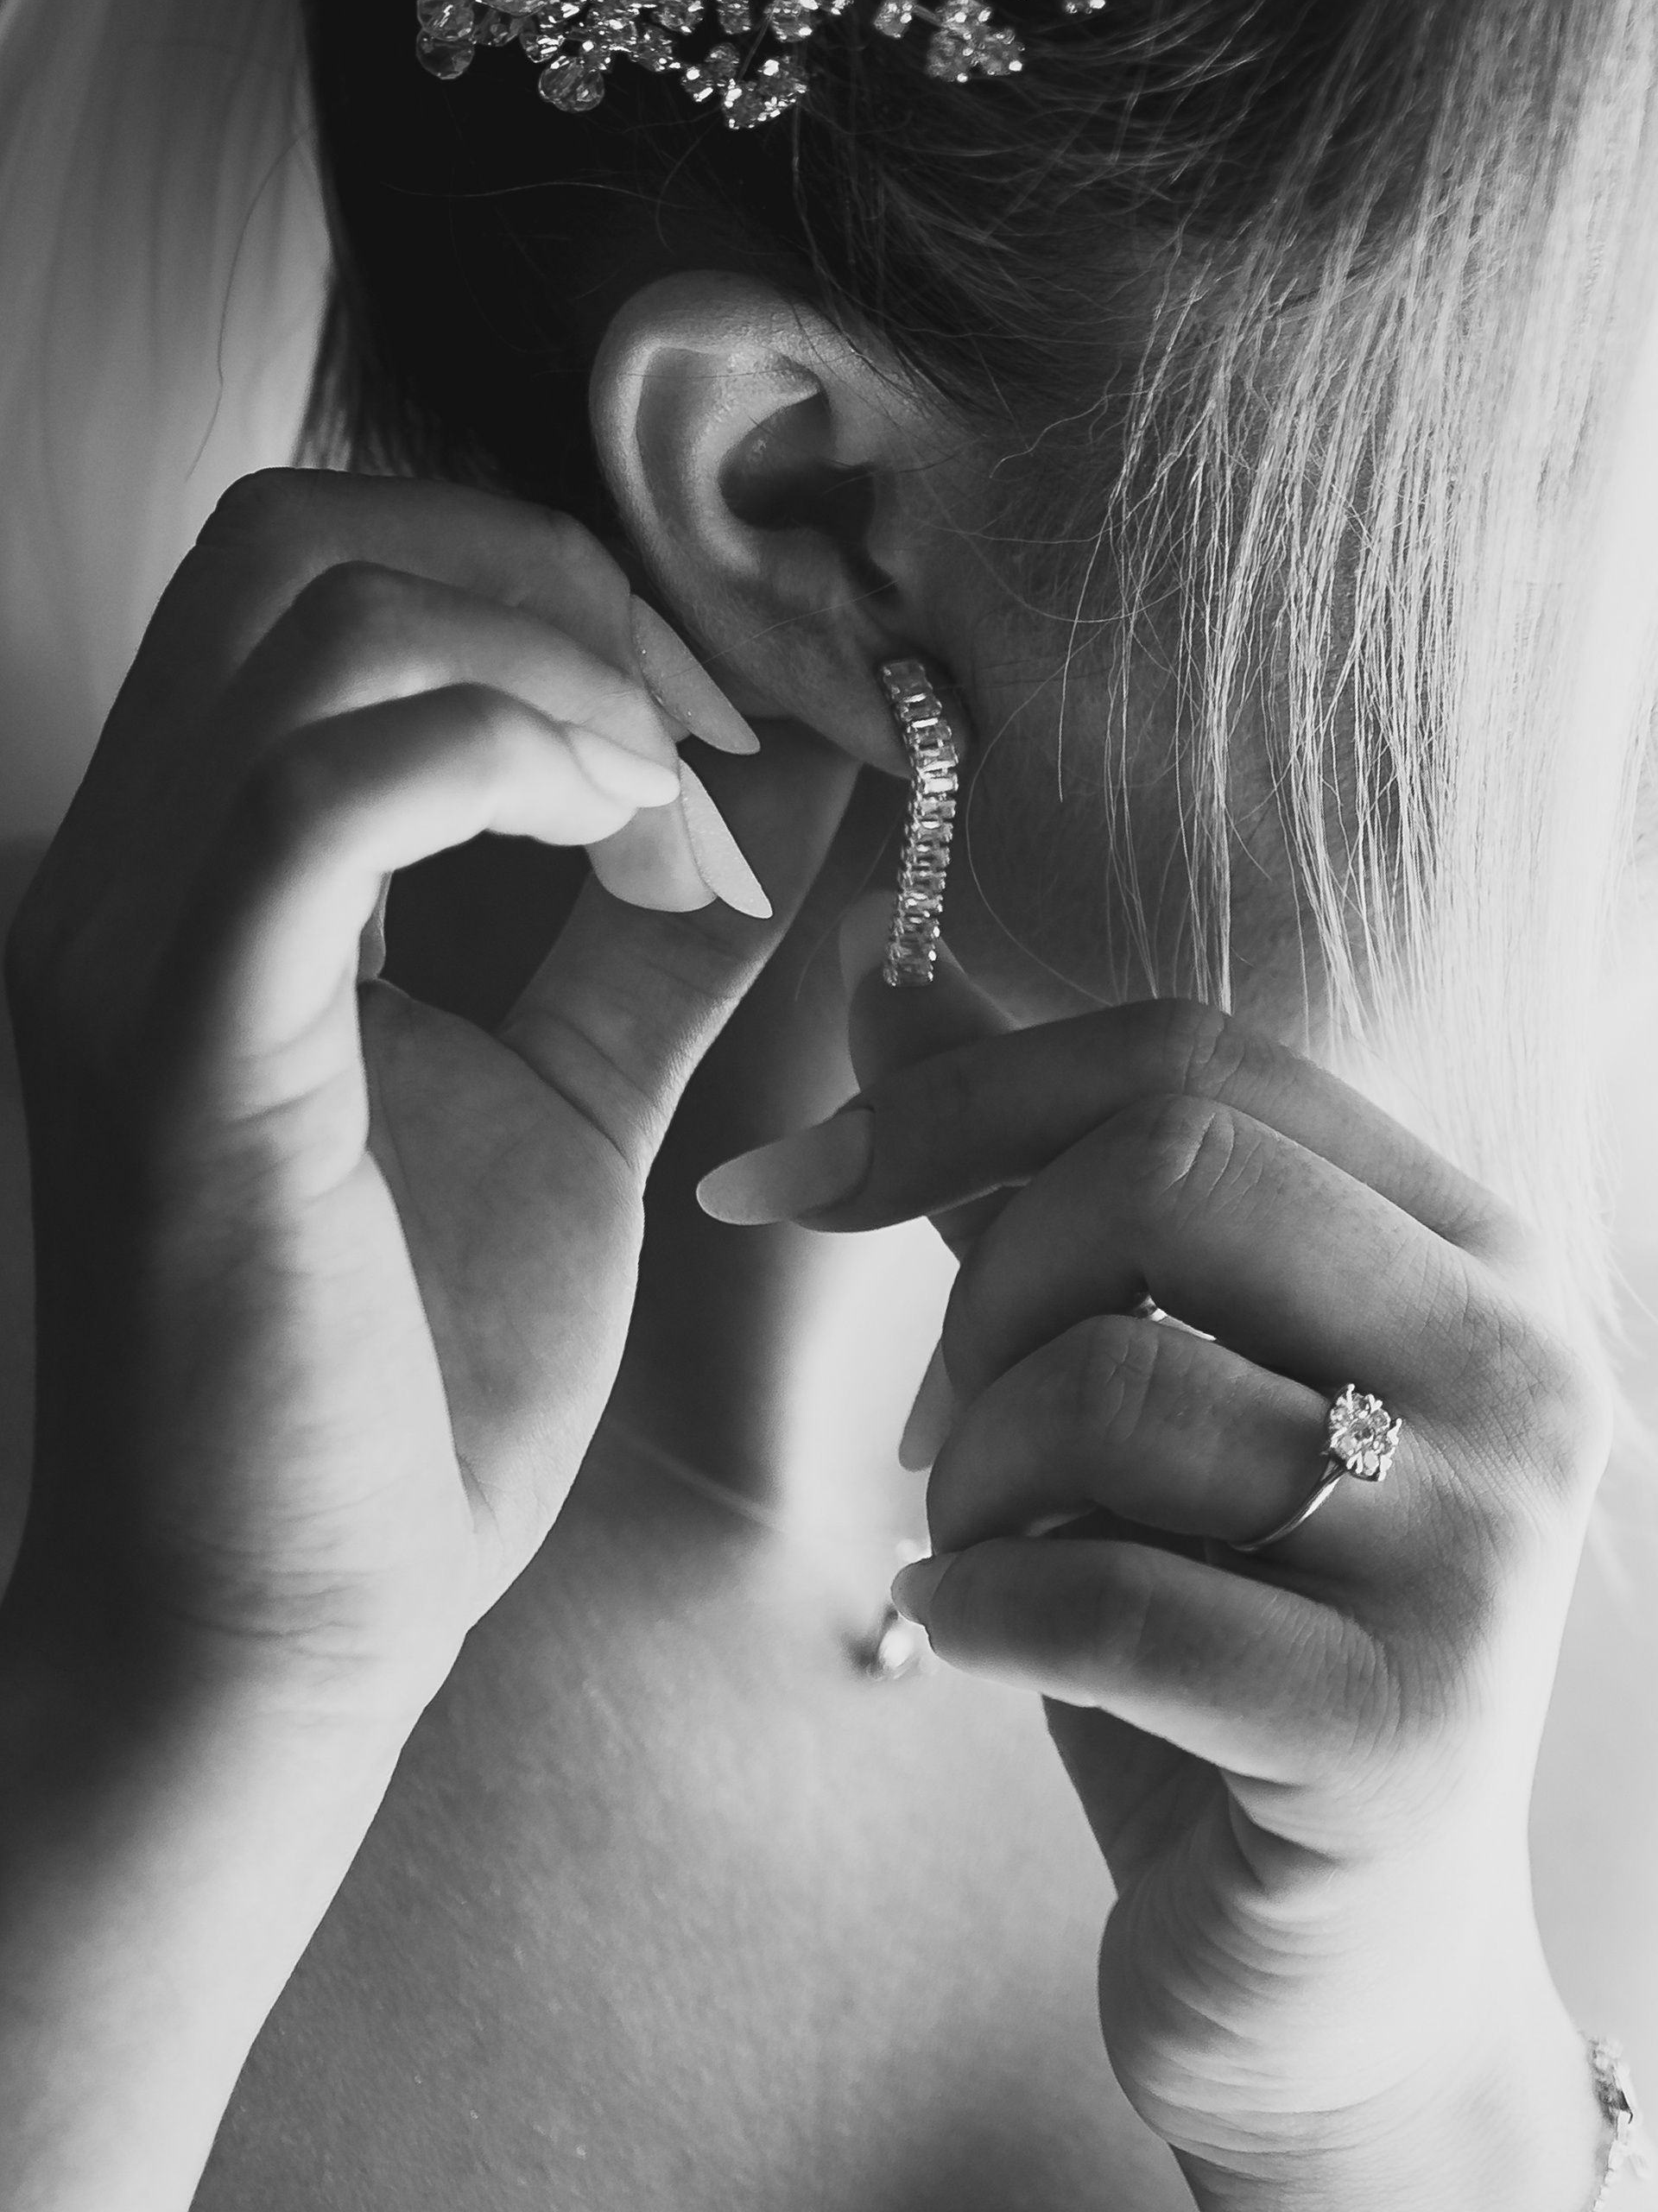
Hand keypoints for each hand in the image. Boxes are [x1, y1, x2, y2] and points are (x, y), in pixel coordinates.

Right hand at [4, 470, 854, 1740]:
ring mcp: (136, 950)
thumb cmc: (411, 1383)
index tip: (721, 701)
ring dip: (549, 664)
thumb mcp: (568, 1105)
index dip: (543, 581)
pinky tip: (619, 836)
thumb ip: (656, 935)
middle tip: (701, 716)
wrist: (289, 1628)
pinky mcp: (187, 1053)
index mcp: (207, 877)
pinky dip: (497, 756)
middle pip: (299, 538)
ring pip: (315, 623)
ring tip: (670, 802)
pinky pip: (319, 796)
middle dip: (544, 576)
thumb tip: (793, 776)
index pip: (324, 580)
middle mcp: (131, 874)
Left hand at [704, 922, 1611, 2209]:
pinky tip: (971, 1636)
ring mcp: (1480, 1545)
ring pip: (1113, 1378)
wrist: (1336, 1969)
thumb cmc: (1215, 1634)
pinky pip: (1101, 1592)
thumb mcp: (1123, 1368)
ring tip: (996, 1549)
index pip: (1188, 1059)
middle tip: (955, 1428)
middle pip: (1161, 1172)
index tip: (773, 1184)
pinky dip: (976, 1606)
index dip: (951, 1098)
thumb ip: (1021, 1162)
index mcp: (1462, 1247)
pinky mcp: (1405, 1726)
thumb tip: (879, 952)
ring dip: (975, 1473)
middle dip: (981, 1294)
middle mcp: (1513, 1365)